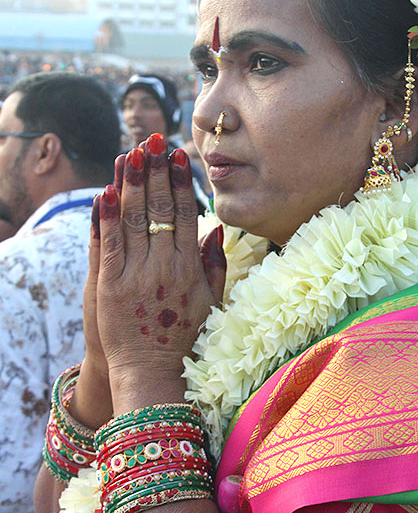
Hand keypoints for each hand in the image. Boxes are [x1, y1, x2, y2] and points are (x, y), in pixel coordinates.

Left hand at [96, 134, 224, 406]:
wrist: (153, 371)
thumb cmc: (186, 337)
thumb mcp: (211, 301)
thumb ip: (215, 264)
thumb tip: (216, 228)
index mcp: (190, 268)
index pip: (186, 214)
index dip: (180, 182)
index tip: (178, 156)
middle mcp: (164, 266)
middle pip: (159, 209)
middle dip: (155, 171)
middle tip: (153, 141)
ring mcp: (136, 275)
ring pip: (133, 220)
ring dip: (130, 183)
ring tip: (130, 153)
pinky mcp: (109, 285)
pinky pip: (109, 244)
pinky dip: (107, 216)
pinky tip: (106, 191)